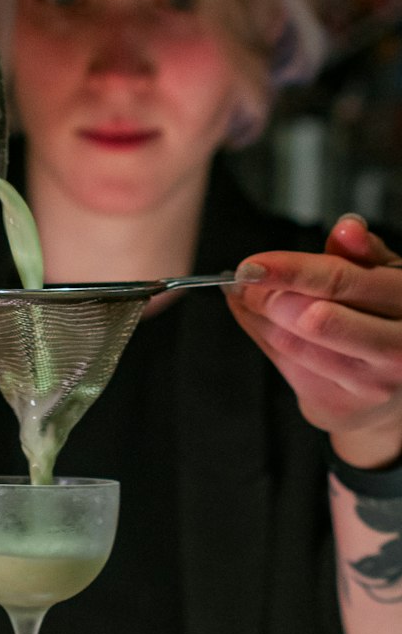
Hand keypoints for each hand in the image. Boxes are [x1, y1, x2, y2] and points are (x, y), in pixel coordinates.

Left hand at [227, 214, 401, 467]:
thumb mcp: (383, 278)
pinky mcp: (338, 405)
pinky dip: (266, 338)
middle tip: (247, 281)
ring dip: (261, 316)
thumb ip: (363, 254)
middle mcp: (396, 348)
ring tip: (255, 299)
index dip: (290, 270)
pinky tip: (267, 324)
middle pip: (314, 317)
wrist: (392, 390)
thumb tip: (348, 227)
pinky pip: (284, 364)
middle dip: (269, 296)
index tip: (251, 264)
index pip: (341, 280)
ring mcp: (369, 384)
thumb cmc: (384, 321)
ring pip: (292, 343)